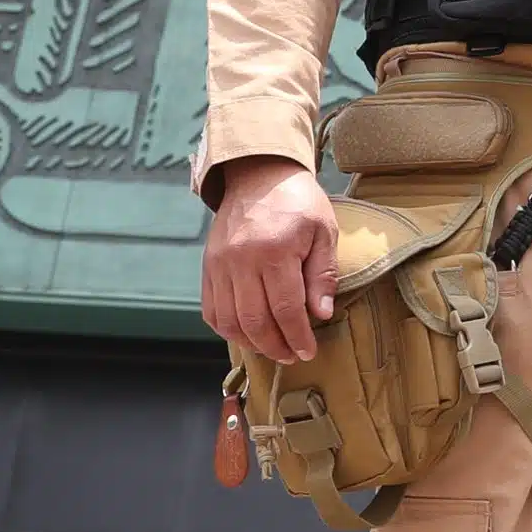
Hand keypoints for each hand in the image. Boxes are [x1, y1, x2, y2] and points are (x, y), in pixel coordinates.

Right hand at [203, 157, 337, 361]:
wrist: (259, 175)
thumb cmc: (298, 203)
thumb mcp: (324, 232)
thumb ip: (322, 275)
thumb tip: (320, 315)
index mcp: (275, 252)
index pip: (286, 310)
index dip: (297, 337)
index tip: (308, 352)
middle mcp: (241, 261)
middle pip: (254, 321)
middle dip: (275, 347)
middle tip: (292, 356)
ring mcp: (220, 264)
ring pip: (229, 321)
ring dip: (251, 343)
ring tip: (272, 348)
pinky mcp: (208, 266)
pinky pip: (211, 309)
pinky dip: (227, 329)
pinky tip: (246, 334)